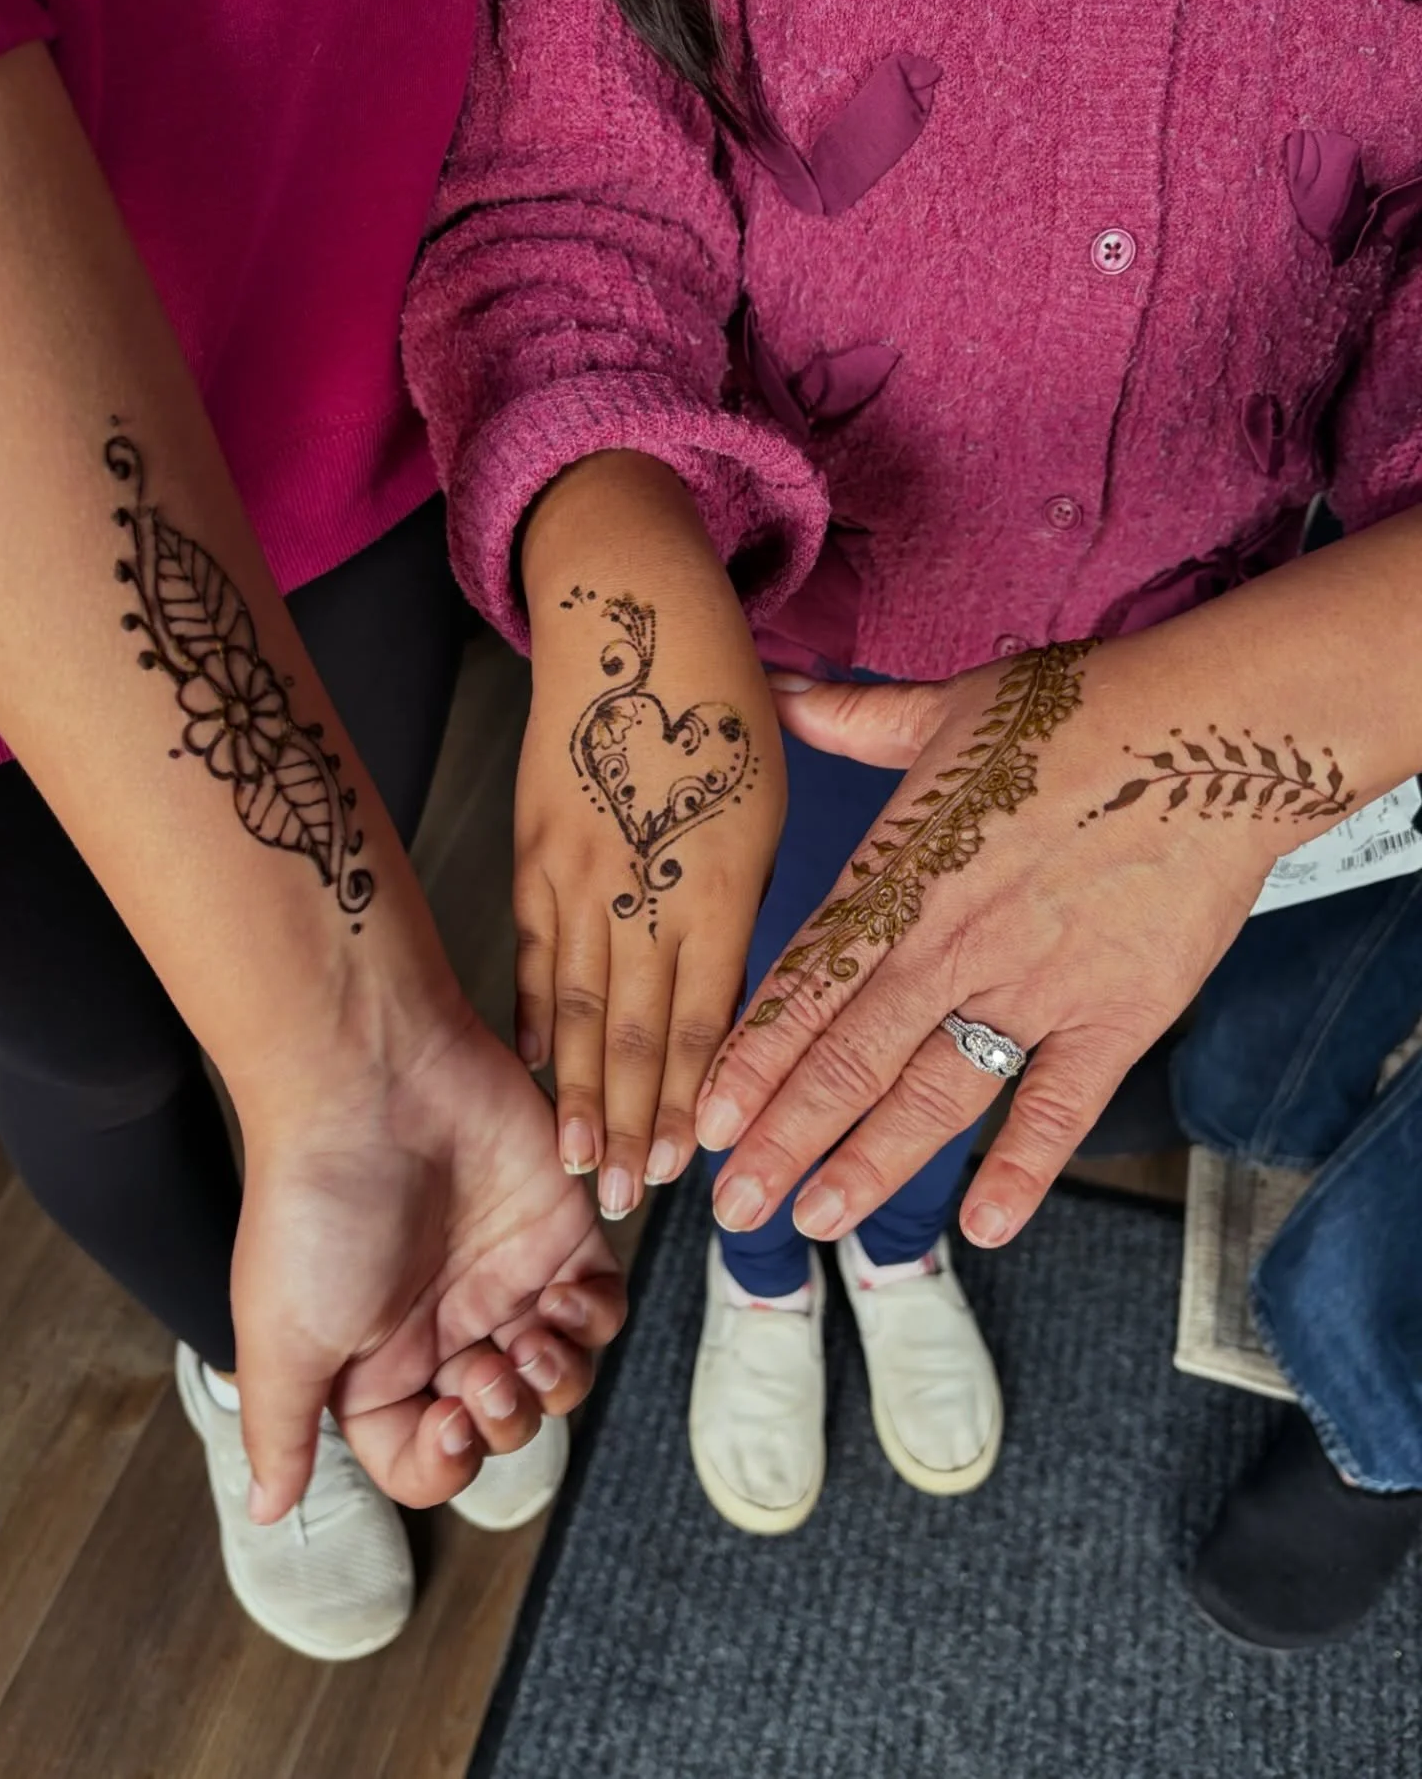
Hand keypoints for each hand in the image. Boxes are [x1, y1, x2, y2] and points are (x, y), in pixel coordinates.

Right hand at [231, 992, 625, 1517]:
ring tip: (532, 1335)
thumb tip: (265, 1511)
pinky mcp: (557, 1230)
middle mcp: (442, 1327)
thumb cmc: (316, 1205)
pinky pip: (602, 1304)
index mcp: (373, 1365)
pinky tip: (564, 1293)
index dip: (446, 1462)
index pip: (423, 1457)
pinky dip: (595, 1318)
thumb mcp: (282, 1337)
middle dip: (510, 1420)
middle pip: (503, 1422)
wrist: (374, 1079)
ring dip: (558, 1380)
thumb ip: (282, 1431)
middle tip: (492, 1371)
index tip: (448, 1419)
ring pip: (561, 1375)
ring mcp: (503, 1278)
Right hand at [514, 453, 785, 1220]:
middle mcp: (638, 886)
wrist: (628, 617)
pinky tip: (529, 1071)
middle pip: (625, 1029)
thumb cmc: (720, 707)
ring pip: (569, 1006)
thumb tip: (726, 991)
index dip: (685, 1097)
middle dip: (623, 1122)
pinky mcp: (533, 856)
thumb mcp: (768, 804)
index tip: (681, 1164)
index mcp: (715, 875)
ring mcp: (574, 874)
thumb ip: (743, 908)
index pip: (698, 1014)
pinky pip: (532, 956)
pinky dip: (530, 1020)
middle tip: (616, 1201)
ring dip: (572, 1092)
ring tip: (571, 1163)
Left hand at [698, 636, 1337, 1249]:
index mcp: (901, 875)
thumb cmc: (1082, 710)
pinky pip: (1059, 1106)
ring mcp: (1033, 987)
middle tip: (733, 1206)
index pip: (806, 984)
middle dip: (783, 1137)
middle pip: (848, 1057)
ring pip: (933, 1093)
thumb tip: (785, 693)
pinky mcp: (1116, 1015)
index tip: (703, 1117)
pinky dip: (1023, 1168)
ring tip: (815, 1223)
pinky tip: (984, 1226)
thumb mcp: (951, 706)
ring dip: (870, 1164)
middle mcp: (952, 945)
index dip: (750, 1057)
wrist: (1216, 732)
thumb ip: (857, 719)